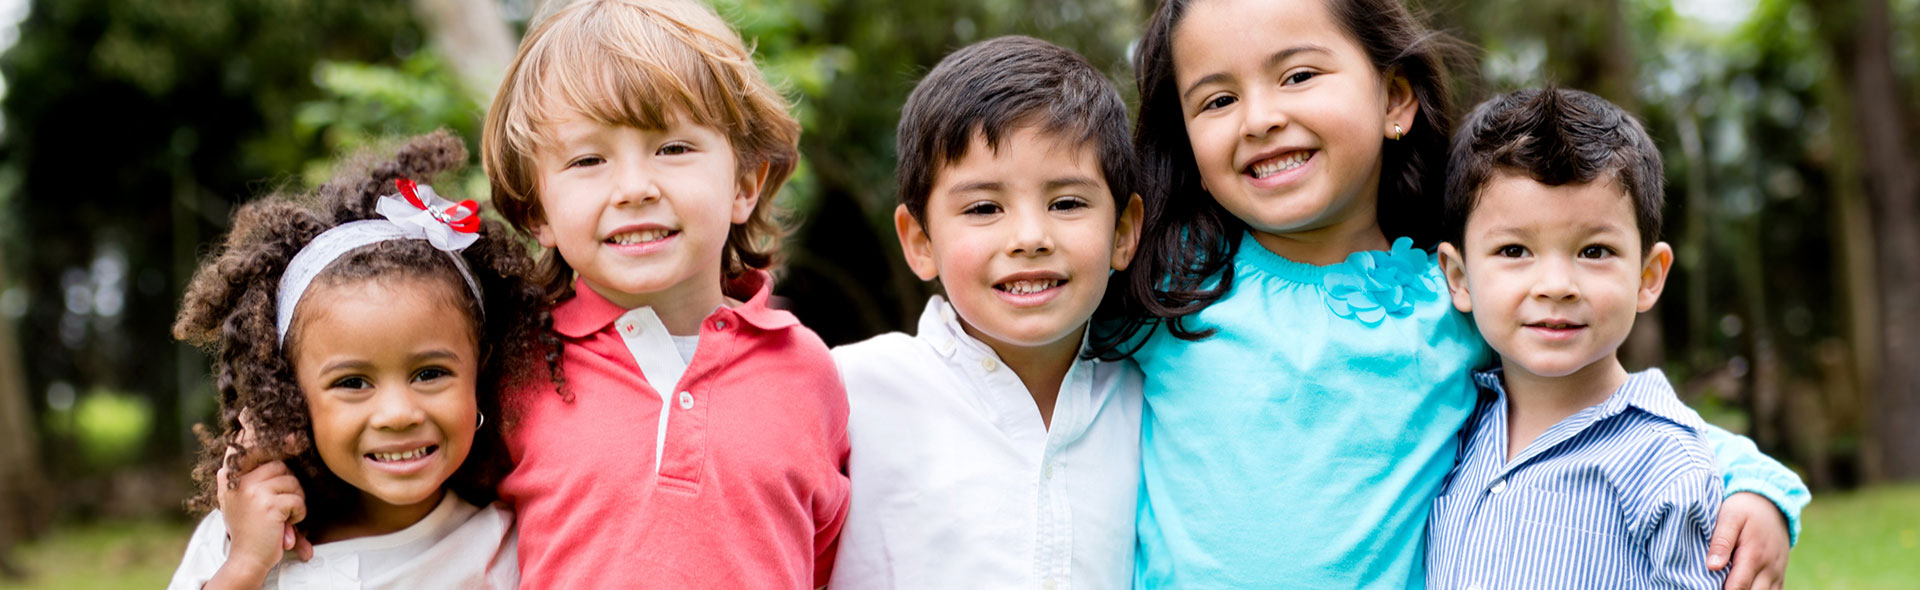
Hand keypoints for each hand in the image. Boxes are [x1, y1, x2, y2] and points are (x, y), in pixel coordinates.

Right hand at [215, 412, 312, 562]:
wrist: (247, 558)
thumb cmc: (252, 527)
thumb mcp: (243, 497)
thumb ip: (256, 471)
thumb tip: (291, 437)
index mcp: (229, 477)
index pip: (246, 445)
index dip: (269, 438)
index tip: (291, 435)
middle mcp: (237, 480)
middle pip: (280, 465)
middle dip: (289, 485)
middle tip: (280, 506)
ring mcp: (252, 491)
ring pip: (292, 481)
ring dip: (294, 501)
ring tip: (280, 516)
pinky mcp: (268, 504)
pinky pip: (297, 499)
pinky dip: (298, 513)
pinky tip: (284, 525)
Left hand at [1710, 491, 1789, 589]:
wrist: (1772, 502)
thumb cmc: (1745, 509)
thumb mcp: (1730, 517)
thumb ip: (1721, 541)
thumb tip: (1712, 567)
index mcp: (1753, 555)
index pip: (1737, 587)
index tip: (1706, 587)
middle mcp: (1769, 568)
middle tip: (1714, 585)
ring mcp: (1777, 572)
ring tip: (1727, 583)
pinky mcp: (1780, 573)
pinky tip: (1744, 585)